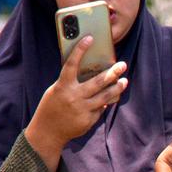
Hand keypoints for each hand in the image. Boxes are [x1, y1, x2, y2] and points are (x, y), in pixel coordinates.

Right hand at [24, 37, 127, 169]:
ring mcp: (82, 110)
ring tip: (124, 81)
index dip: (80, 50)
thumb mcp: (56, 91)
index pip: (72, 64)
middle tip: (123, 65)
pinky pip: (100, 109)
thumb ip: (71, 83)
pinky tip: (109, 99)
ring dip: (117, 88)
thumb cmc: (51, 107)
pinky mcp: (88, 120)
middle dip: (113, 72)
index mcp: (62, 86)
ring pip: (106, 97)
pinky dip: (104, 103)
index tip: (89, 38)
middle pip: (98, 82)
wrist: (47, 132)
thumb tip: (92, 74)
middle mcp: (74, 97)